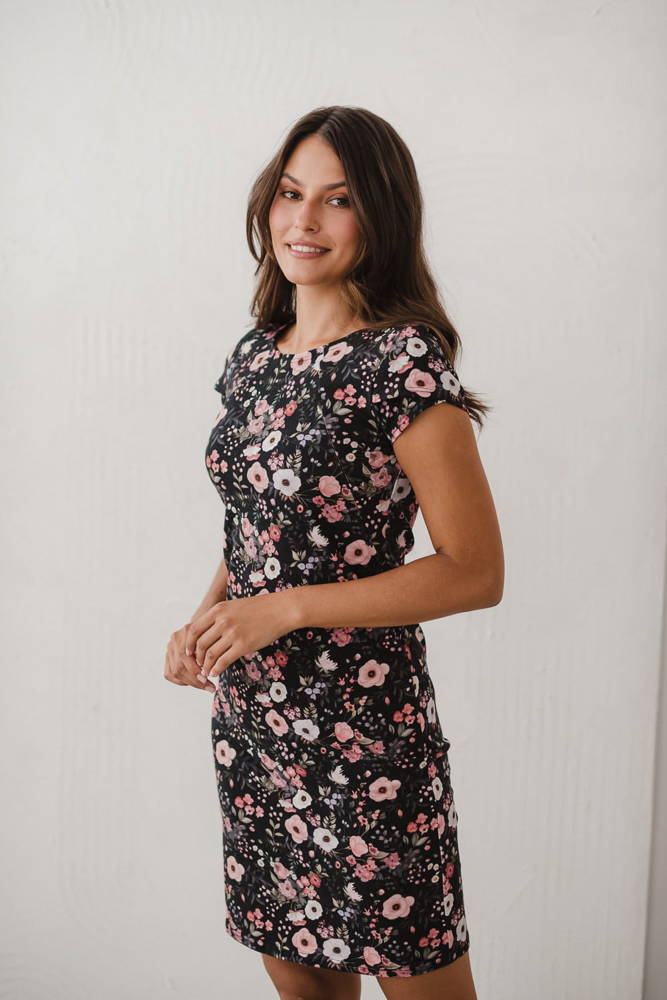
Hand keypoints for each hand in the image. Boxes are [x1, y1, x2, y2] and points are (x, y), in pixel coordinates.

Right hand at [164, 622, 216, 692]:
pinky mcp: (168, 655)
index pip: (185, 656)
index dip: (196, 671)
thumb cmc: (215, 634)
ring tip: (205, 686)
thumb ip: (212, 651)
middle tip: (210, 687)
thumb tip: (214, 671)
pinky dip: (181, 681)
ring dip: (190, 682)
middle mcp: (176, 637)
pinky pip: (169, 674)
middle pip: (179, 666)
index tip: (209, 679)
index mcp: (187, 630)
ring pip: (175, 672)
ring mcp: (170, 646)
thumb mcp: (216, 638)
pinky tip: (193, 682)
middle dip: (195, 680)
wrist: (206, 627)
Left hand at [184, 591, 300, 680]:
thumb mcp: (234, 606)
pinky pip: (224, 661)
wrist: (281, 609)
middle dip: (197, 658)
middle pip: (201, 644)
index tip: (188, 652)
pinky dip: (217, 669)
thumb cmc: (259, 608)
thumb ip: (219, 617)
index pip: (194, 630)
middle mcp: (223, 621)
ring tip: (206, 671)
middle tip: (198, 665)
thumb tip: (205, 633)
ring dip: (206, 666)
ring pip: (211, 655)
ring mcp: (233, 633)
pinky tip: (216, 673)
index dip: (189, 644)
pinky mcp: (243, 645)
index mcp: (218, 610)